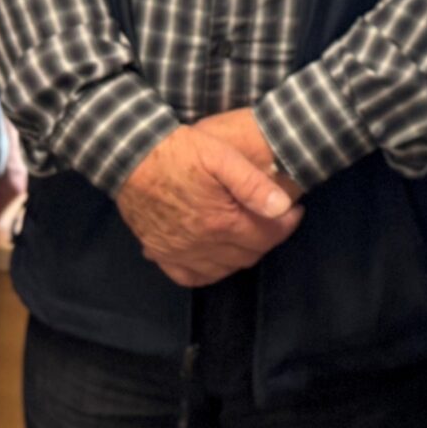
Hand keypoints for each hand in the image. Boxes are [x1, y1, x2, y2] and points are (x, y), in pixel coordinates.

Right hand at [116, 122, 302, 287]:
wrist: (130, 155)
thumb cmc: (178, 151)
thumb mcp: (221, 156)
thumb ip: (253, 184)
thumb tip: (283, 206)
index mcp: (220, 223)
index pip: (266, 236)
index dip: (287, 225)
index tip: (295, 210)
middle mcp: (200, 245)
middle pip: (247, 255)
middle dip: (268, 238)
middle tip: (275, 219)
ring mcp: (178, 252)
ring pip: (222, 269)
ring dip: (242, 255)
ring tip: (250, 233)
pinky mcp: (160, 252)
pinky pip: (188, 276)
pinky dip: (207, 272)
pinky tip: (215, 257)